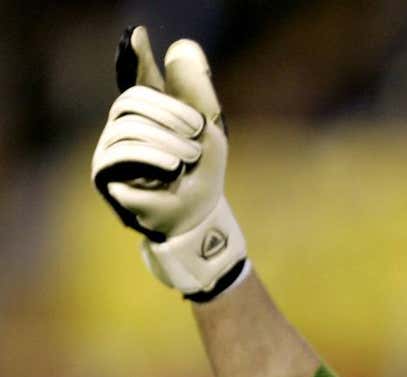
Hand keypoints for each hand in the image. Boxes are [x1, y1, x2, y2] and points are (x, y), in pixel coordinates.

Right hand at [91, 25, 245, 299]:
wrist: (199, 215)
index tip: (138, 37)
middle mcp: (125, 124)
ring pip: (128, 125)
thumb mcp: (209, 127)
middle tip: (197, 131)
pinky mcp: (104, 172)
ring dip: (167, 139)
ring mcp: (110, 147)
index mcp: (150, 111)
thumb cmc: (203, 173)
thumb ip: (196, 89)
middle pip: (132, 97)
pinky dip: (152, 155)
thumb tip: (182, 47)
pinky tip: (173, 166)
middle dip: (169, 111)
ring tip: (189, 157)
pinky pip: (121, 150)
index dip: (136, 56)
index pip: (137, 76)